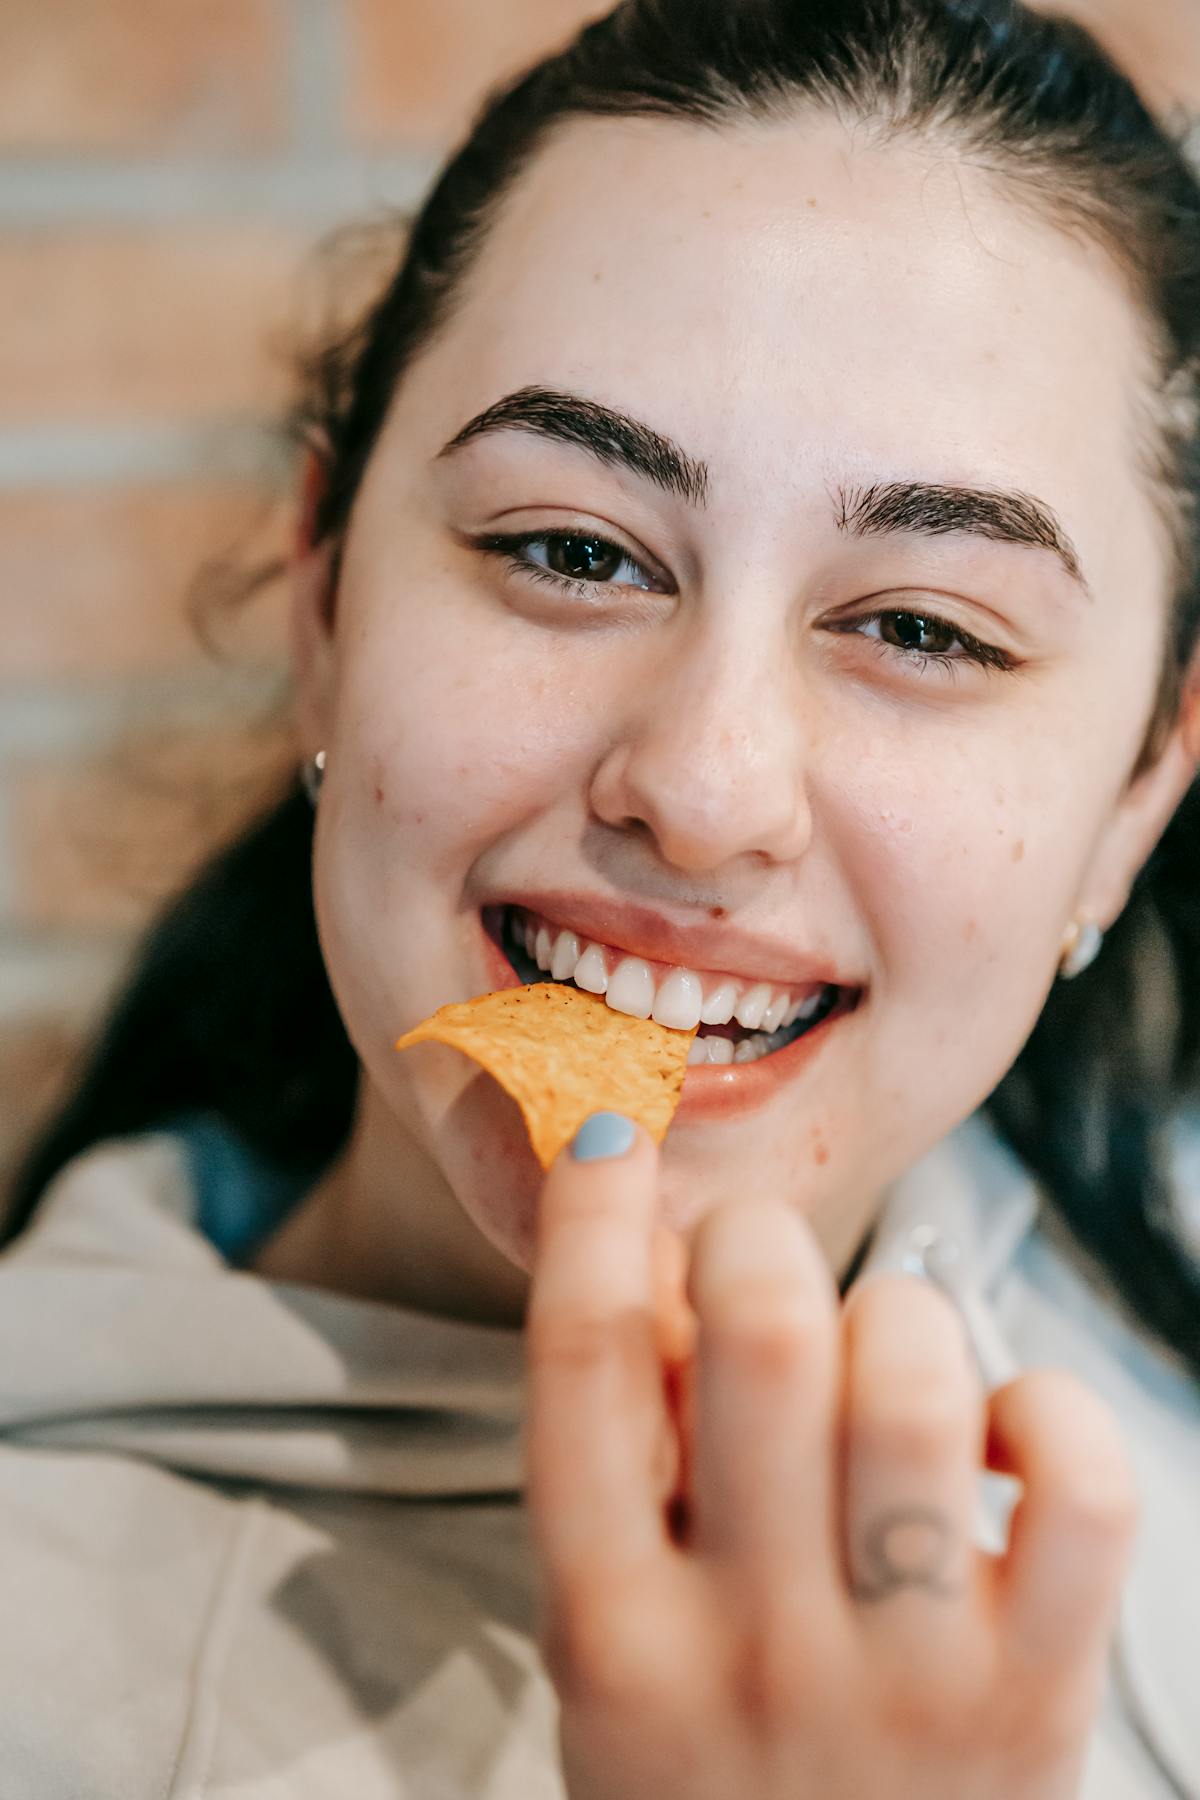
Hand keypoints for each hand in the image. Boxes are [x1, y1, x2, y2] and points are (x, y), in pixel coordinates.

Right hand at [524, 1116, 1137, 1799]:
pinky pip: (1076, 1477)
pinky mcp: (1039, 1695)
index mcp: (609, 1631)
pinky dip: (1045, 1404)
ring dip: (900, 1319)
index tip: (614, 1130)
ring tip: (883, 1363)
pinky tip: (998, 1432)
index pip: (582, 1366)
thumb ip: (627, 1460)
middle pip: (766, 1334)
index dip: (591, 1217)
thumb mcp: (614, 1642)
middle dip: (760, 1239)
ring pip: (922, 1380)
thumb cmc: (709, 1767)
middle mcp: (750, 1650)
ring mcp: (904, 1678)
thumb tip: (655, 1245)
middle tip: (758, 1259)